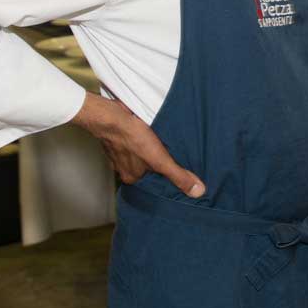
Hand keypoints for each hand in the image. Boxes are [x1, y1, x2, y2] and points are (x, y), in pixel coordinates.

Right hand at [76, 91, 204, 197]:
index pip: (152, 183)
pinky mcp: (118, 135)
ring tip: (162, 143)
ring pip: (138, 154)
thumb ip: (178, 176)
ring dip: (148, 149)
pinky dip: (140, 136)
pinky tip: (149, 131)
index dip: (165, 177)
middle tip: (172, 155)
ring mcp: (118, 151)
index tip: (176, 171)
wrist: (110, 115)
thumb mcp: (160, 160)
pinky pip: (132, 139)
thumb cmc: (132, 137)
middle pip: (145, 168)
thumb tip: (197, 192)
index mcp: (131, 177)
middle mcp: (122, 167)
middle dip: (156, 162)